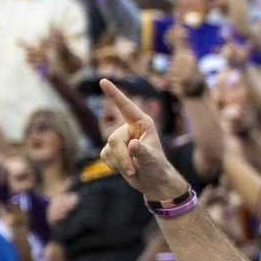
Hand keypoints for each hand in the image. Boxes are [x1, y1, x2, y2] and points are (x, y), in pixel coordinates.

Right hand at [98, 80, 190, 202]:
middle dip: (122, 157)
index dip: (114, 93)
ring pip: (109, 149)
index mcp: (142, 123)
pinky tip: (125, 168)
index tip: (103, 80)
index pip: (126, 106)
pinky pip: (104, 155)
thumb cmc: (156, 167)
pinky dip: (114, 165)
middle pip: (114, 139)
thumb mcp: (151, 160)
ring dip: (120, 163)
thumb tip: (133, 144)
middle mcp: (129, 128)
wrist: (153, 181)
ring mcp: (119, 139)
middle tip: (133, 169)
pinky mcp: (112, 149)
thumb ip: (142, 151)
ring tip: (134, 169)